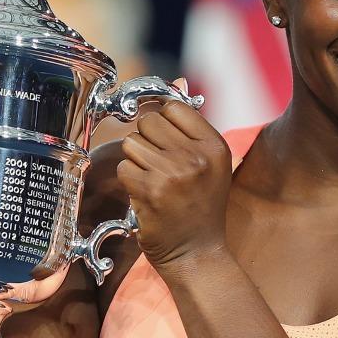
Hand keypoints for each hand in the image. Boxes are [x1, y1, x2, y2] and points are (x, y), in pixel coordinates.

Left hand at [116, 84, 231, 267]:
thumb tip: (176, 83)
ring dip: (136, 162)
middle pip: (148, 123)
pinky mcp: (150, 191)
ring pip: (132, 144)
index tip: (163, 141)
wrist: (198, 253)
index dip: (162, 122)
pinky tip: (146, 196)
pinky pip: (124, 167)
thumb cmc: (200, 207)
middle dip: (147, 142)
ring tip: (154, 182)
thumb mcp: (208, 163)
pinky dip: (130, 181)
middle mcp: (196, 157)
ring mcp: (173, 174)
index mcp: (214, 146)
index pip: (173, 108)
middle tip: (159, 167)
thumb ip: (190, 125)